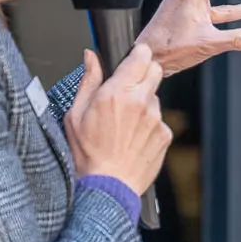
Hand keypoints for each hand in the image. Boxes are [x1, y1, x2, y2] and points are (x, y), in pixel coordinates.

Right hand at [66, 44, 171, 195]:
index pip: (141, 56)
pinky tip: (133, 138)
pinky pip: (160, 120)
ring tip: (125, 123)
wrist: (108, 186)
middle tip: (128, 88)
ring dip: (144, 102)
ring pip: (156, 97)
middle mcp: (140, 102)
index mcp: (116, 93)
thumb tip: (91, 57)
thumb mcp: (75, 114)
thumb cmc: (88, 154)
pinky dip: (149, 125)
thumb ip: (88, 80)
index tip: (133, 58)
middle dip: (144, 73)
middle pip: (155, 70)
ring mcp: (156, 119)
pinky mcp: (165, 134)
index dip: (138, 55)